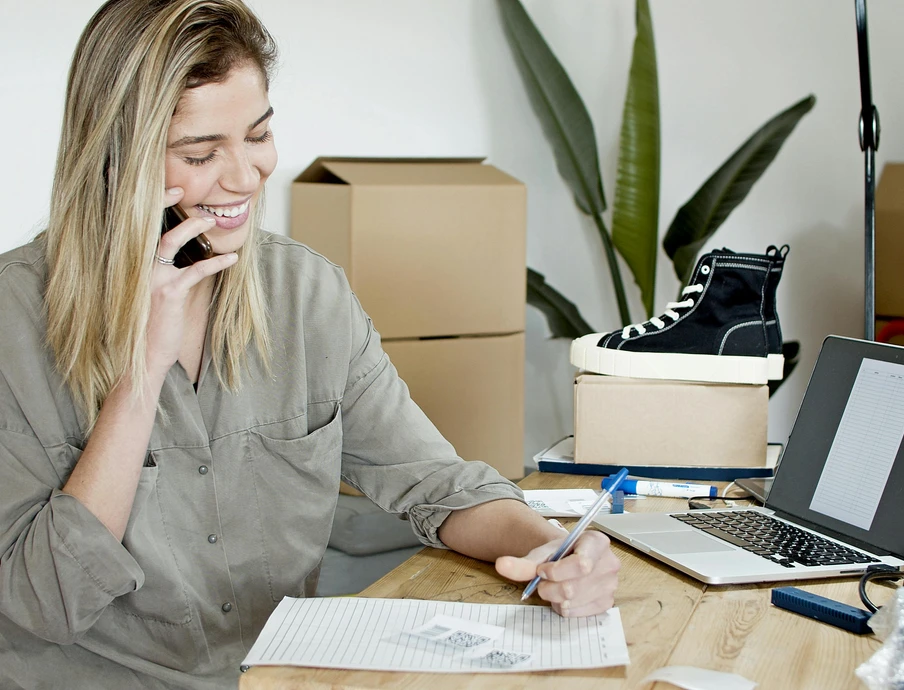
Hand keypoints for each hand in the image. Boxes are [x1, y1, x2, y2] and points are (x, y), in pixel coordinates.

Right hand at [145, 187, 237, 377]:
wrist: (143, 356)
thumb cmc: (150, 325)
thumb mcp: (150, 295)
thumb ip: (161, 274)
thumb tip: (185, 257)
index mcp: (132, 265)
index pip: (137, 227)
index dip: (149, 205)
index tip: (167, 190)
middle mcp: (137, 266)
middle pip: (150, 224)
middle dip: (166, 202)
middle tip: (184, 191)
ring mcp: (152, 278)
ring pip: (172, 240)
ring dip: (194, 227)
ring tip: (212, 221)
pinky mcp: (169, 292)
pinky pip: (197, 270)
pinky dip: (217, 263)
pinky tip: (232, 259)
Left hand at [495, 530, 619, 616]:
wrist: (567, 559)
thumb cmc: (558, 554)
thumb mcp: (541, 553)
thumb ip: (522, 561)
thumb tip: (502, 565)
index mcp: (597, 542)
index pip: (581, 564)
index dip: (556, 571)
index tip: (542, 570)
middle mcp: (610, 563)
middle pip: (573, 587)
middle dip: (549, 587)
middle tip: (543, 581)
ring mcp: (611, 585)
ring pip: (573, 602)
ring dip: (555, 598)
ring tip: (555, 586)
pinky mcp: (606, 603)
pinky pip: (577, 613)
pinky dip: (564, 607)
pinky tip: (564, 596)